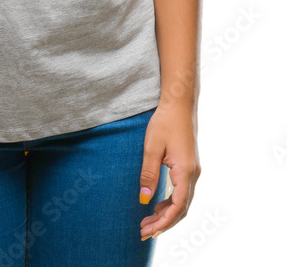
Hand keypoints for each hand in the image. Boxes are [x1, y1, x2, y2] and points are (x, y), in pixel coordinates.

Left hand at [138, 102, 200, 241]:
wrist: (179, 103)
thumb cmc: (165, 122)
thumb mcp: (152, 147)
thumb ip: (149, 174)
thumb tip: (144, 199)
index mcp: (185, 171)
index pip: (177, 207)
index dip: (163, 222)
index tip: (147, 231)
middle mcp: (193, 174)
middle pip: (181, 209)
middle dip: (163, 223)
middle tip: (143, 231)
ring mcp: (193, 170)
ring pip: (183, 201)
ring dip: (167, 214)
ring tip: (147, 221)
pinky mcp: (189, 166)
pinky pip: (182, 191)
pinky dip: (171, 203)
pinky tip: (157, 204)